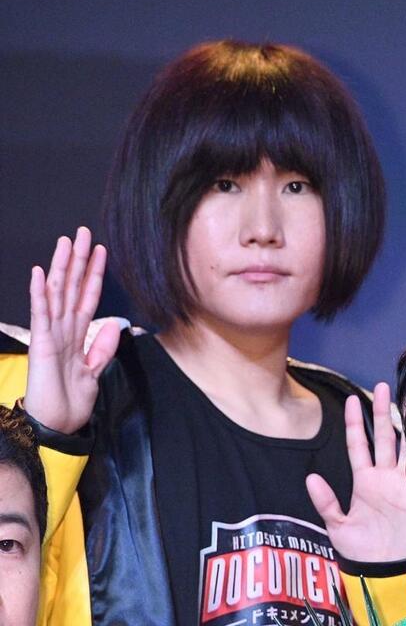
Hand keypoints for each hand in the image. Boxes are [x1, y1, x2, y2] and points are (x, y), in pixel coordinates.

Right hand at [24, 227, 120, 432]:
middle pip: (71, 287)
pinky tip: (38, 273)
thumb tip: (114, 325)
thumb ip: (102, 348)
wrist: (57, 426)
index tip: (101, 251)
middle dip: (78, 260)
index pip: (87, 297)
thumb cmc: (71, 402)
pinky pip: (41, 315)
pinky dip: (39, 294)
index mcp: (77, 335)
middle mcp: (63, 330)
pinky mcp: (41, 345)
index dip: (94, 274)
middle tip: (82, 232)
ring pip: (57, 293)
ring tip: (65, 242)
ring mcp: (51, 335)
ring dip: (60, 267)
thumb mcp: (95, 372)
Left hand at [306, 382, 405, 561]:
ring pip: (404, 445)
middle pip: (383, 437)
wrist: (388, 572)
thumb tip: (309, 478)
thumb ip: (325, 503)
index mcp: (364, 480)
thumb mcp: (338, 527)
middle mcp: (384, 477)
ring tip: (403, 397)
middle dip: (382, 412)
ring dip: (404, 423)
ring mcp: (403, 483)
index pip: (358, 444)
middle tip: (382, 386)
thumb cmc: (362, 552)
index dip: (355, 422)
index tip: (351, 400)